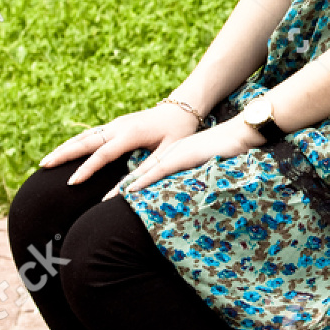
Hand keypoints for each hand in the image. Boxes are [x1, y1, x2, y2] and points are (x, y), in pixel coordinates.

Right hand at [39, 107, 198, 185]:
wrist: (182, 108)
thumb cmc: (178, 132)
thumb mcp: (168, 154)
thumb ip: (148, 172)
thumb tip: (128, 192)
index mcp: (130, 133)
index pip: (102, 154)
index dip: (86, 169)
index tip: (71, 183)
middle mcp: (118, 126)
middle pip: (85, 141)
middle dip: (63, 154)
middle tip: (43, 166)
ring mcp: (115, 124)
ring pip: (84, 136)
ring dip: (64, 148)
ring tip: (46, 161)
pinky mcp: (115, 126)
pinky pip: (89, 135)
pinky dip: (74, 144)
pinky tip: (64, 152)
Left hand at [102, 116, 261, 199]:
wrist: (239, 133)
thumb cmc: (224, 150)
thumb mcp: (202, 165)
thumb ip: (189, 176)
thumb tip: (182, 192)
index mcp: (168, 154)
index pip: (140, 169)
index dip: (121, 179)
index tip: (102, 190)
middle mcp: (165, 152)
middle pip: (134, 169)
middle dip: (110, 179)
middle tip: (89, 191)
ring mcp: (173, 153)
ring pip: (141, 172)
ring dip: (121, 185)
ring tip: (103, 197)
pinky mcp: (182, 157)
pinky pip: (158, 171)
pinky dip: (143, 181)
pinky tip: (129, 190)